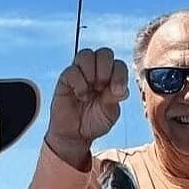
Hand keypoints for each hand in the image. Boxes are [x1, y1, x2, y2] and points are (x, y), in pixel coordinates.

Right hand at [46, 48, 128, 166]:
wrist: (75, 135)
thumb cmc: (94, 122)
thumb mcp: (110, 113)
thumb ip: (115, 98)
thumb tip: (122, 89)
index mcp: (111, 79)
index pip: (118, 65)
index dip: (120, 74)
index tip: (117, 92)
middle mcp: (96, 72)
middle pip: (104, 53)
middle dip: (105, 68)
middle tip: (101, 87)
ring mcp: (80, 73)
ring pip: (86, 55)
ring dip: (91, 72)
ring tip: (90, 89)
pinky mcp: (65, 79)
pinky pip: (72, 70)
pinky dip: (79, 83)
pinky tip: (80, 96)